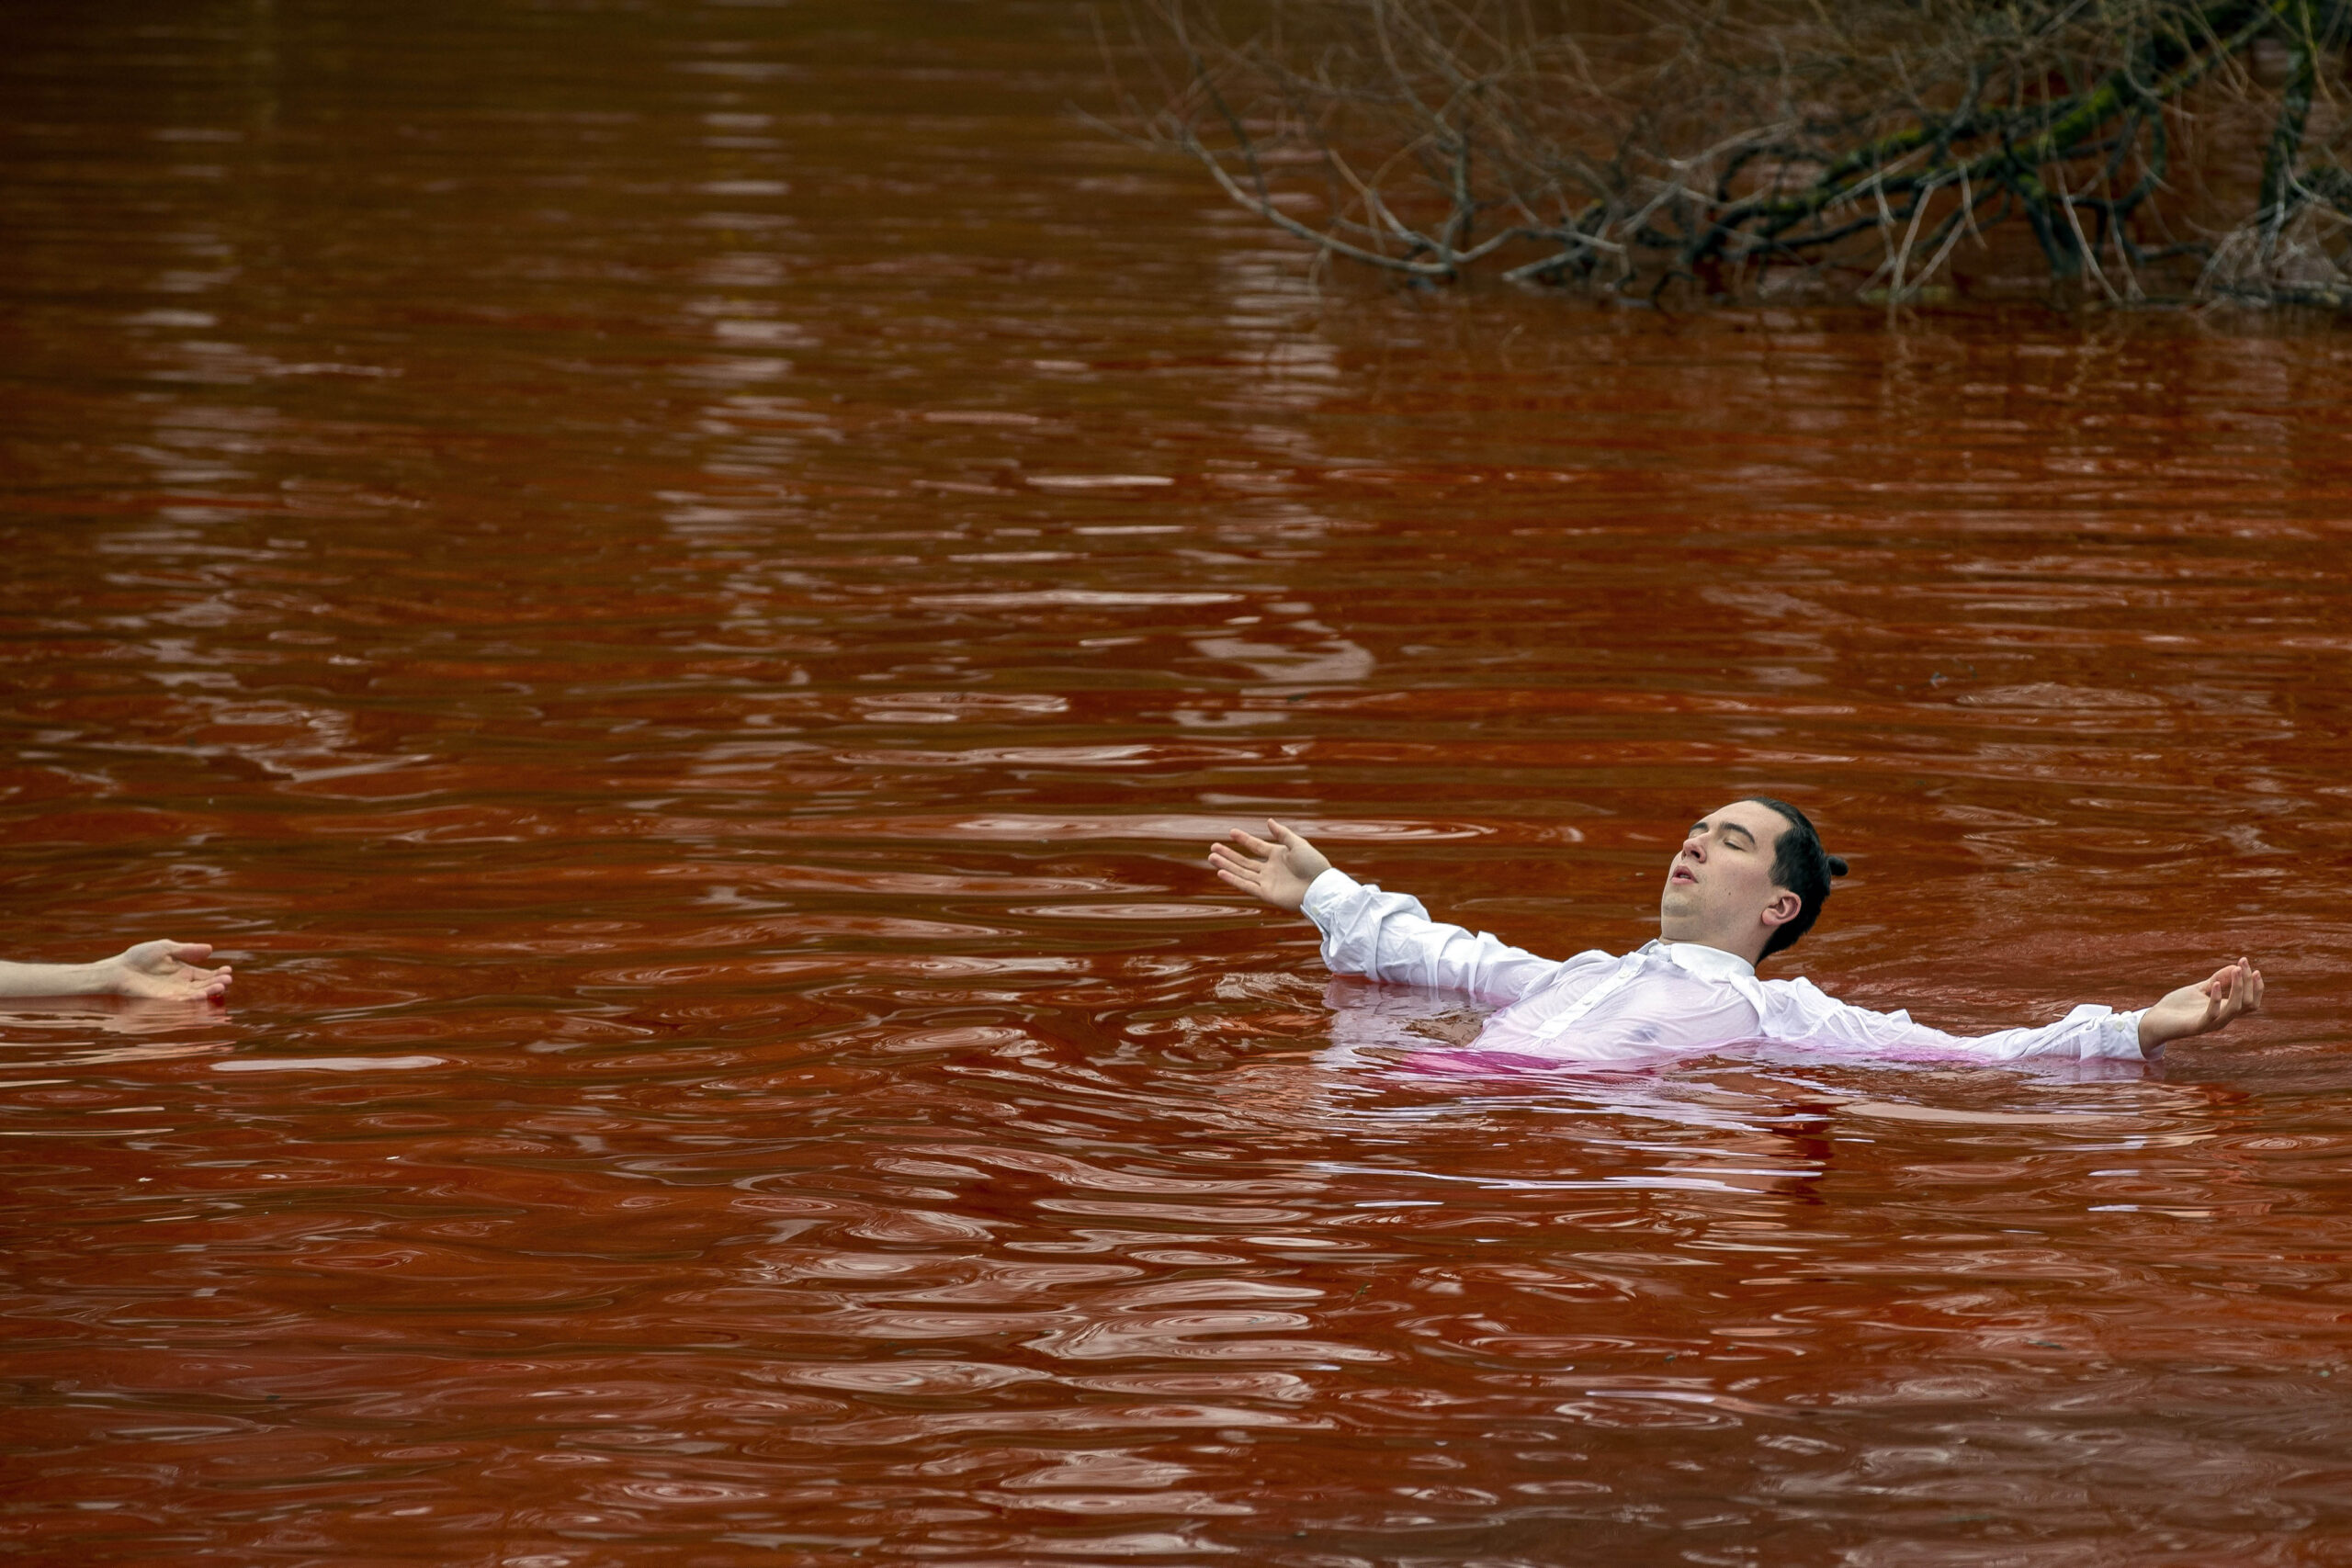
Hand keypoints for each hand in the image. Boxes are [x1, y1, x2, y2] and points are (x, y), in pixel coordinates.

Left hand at [104, 941, 232, 1002]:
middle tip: (227, 979)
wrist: (119, 970)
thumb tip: (210, 949)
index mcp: (185, 972)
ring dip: (209, 992)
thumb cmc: (139, 957)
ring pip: (197, 995)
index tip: (228, 970)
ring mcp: (174, 993)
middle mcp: (182, 984)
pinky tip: (202, 995)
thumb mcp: (166, 948)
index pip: (207, 975)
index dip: (219, 974)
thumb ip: (187, 950)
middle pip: (205, 985)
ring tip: (220, 986)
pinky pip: (181, 1002)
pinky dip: (192, 1000)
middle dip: (218, 983)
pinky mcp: (164, 1000)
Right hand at [1207, 820, 1332, 912]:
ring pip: (1242, 872)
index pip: (1256, 846)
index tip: (1231, 832)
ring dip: (1227, 865)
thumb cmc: (1314, 864)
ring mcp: (1267, 882)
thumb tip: (1268, 821)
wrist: (1321, 887)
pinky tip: (1221, 872)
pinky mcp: (1267, 894)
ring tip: (1211, 857)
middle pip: (1244, 861)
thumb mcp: (1298, 844)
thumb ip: (1282, 834)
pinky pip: (1247, 886)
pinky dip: (1234, 879)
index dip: (1244, 840)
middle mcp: (1270, 869)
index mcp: (1278, 855)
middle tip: (1213, 847)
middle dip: (1228, 854)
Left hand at [2137, 956, 2260, 1050]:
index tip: (2247, 963)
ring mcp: (2211, 1024)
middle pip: (2248, 1003)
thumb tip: (2235, 967)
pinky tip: (2216, 984)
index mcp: (2226, 1011)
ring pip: (2235, 1008)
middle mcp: (2223, 1019)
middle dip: (2248, 982)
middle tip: (2243, 962)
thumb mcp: (2200, 989)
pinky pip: (2213, 1014)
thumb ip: (2217, 980)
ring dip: (2238, 987)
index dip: (2255, 984)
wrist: (2154, 1022)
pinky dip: (2216, 998)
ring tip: (2236, 969)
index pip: (2251, 1001)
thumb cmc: (2178, 1006)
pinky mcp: (2197, 1026)